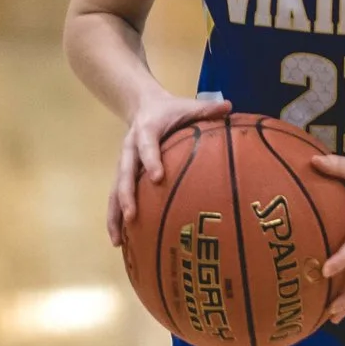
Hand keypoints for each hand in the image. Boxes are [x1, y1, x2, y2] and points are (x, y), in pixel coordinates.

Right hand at [105, 89, 226, 246]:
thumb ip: (206, 109)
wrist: (143, 105)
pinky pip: (115, 196)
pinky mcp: (122, 174)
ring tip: (118, 239)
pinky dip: (115, 218)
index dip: (151, 160)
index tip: (157, 177)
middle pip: (125, 173)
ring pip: (115, 189)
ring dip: (114, 214)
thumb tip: (230, 107)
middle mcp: (130, 148)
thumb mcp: (187, 105)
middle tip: (131, 215)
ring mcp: (124, 162)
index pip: (147, 145)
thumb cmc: (171, 110)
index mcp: (147, 130)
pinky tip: (119, 240)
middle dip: (126, 195)